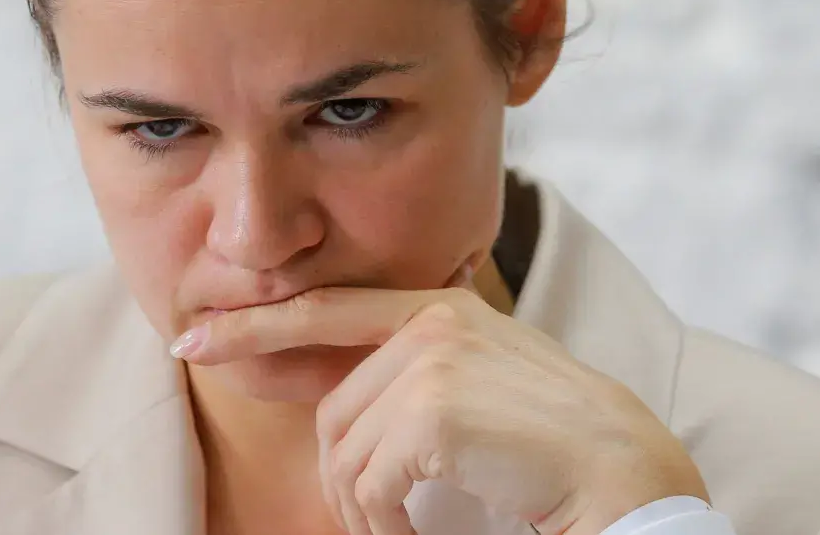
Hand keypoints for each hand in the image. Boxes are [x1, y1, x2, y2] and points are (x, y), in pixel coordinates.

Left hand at [173, 269, 708, 534]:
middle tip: (376, 521)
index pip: (324, 310)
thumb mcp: (476, 386)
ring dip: (364, 509)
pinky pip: (368, 482)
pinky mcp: (432, 409)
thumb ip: (407, 377)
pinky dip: (383, 523)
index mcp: (441, 307)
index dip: (254, 326)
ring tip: (403, 530)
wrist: (622, 471)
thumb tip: (333, 415)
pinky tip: (414, 532)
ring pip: (343, 451)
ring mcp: (432, 360)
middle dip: (341, 477)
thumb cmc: (550, 443)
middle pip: (333, 411)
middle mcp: (432, 321)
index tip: (196, 339)